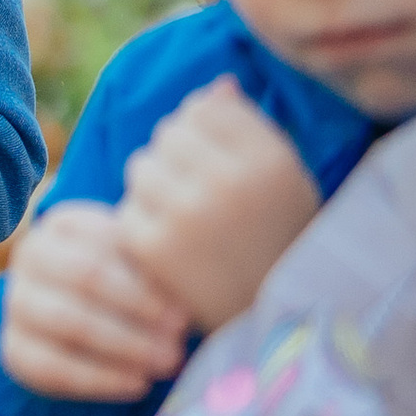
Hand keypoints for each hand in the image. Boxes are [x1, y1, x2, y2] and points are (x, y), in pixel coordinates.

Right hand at [0, 202, 190, 399]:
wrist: (87, 318)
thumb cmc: (128, 283)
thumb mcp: (139, 265)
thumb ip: (153, 270)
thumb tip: (185, 304)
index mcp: (62, 224)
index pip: (104, 247)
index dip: (145, 283)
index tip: (184, 312)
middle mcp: (30, 256)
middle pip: (86, 280)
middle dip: (137, 312)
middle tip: (178, 338)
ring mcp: (17, 302)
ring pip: (70, 323)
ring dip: (124, 346)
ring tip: (166, 362)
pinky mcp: (13, 349)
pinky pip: (54, 368)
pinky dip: (101, 379)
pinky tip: (139, 384)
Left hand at [115, 80, 321, 338]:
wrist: (277, 329)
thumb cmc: (283, 244)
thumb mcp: (287, 181)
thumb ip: (250, 129)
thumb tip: (215, 87)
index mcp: (268, 158)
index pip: (207, 108)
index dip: (205, 134)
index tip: (217, 165)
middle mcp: (229, 180)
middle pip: (169, 134)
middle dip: (176, 159)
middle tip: (196, 196)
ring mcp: (188, 213)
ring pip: (142, 167)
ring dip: (155, 189)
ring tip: (185, 220)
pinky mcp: (154, 246)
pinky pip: (127, 209)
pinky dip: (142, 226)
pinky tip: (170, 248)